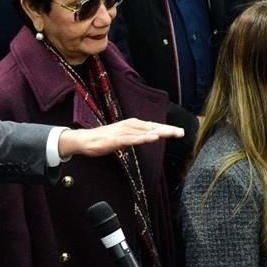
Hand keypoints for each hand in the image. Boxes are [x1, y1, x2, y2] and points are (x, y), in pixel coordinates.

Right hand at [58, 119, 183, 157]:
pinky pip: (132, 139)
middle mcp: (129, 126)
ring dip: (158, 132)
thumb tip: (146, 137)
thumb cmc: (102, 140)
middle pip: (151, 127)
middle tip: (182, 132)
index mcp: (131, 125)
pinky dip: (143, 138)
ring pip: (144, 131)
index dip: (166, 128)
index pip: (152, 126)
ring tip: (171, 133)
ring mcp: (122, 132)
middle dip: (167, 130)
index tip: (180, 132)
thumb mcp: (123, 138)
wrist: (84, 140)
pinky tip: (152, 138)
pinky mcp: (116, 139)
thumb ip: (134, 137)